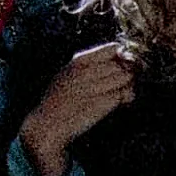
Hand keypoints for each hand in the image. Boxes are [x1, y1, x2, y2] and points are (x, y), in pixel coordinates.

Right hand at [20, 42, 134, 175]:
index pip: (113, 48)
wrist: (46, 127)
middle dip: (129, 72)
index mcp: (78, 61)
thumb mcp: (68, 75)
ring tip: (122, 93)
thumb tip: (120, 54)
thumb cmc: (58, 101)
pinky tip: (122, 103)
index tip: (121, 65)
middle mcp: (88, 71)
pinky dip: (128, 98)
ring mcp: (95, 86)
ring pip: (127, 77)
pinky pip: (125, 94)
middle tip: (125, 83)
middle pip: (123, 63)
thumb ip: (91, 65)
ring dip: (129, 84)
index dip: (121, 56)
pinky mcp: (103, 104)